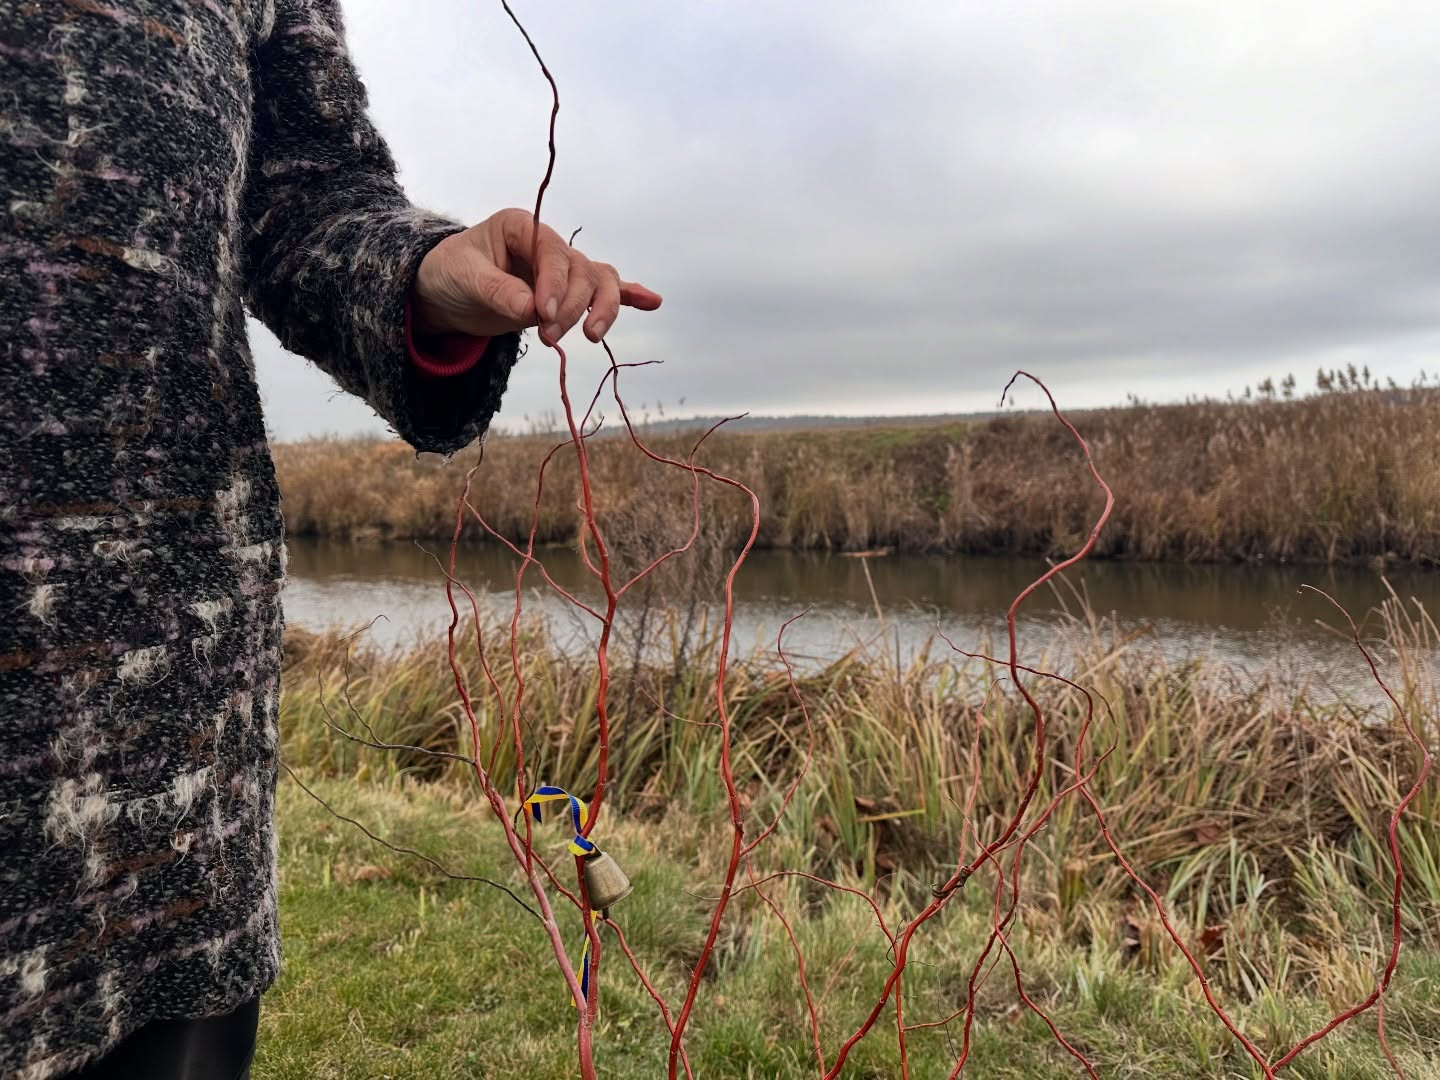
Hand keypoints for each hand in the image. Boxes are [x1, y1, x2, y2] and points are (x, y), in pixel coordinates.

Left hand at [412, 208, 661, 343]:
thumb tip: (532, 310)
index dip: (555, 284)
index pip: (554, 252)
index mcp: (524, 227)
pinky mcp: (566, 294)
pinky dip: (629, 296)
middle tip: (547, 337)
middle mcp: (549, 245)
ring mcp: (561, 270)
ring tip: (591, 336)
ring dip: (602, 309)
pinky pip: (603, 290)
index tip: (542, 315)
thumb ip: (498, 291)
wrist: (442, 294)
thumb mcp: (464, 279)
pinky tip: (652, 302)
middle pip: (582, 271)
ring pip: (600, 281)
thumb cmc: (449, 275)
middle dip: (572, 306)